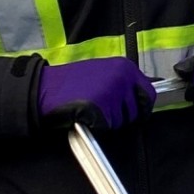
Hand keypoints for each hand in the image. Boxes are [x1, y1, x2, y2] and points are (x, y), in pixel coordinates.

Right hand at [36, 58, 154, 130]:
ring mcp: (112, 93)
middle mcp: (122, 78)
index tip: (136, 112)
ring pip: (122, 120)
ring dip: (110, 121)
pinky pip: (107, 126)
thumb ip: (123, 81)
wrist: (45, 88)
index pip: (149, 94)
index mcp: (125, 67)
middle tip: (108, 112)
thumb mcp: (104, 71)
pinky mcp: (100, 109)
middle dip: (126, 116)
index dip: (142, 107)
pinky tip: (86, 115)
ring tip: (92, 109)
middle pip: (137, 110)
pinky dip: (98, 125)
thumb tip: (140, 96)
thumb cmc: (71, 81)